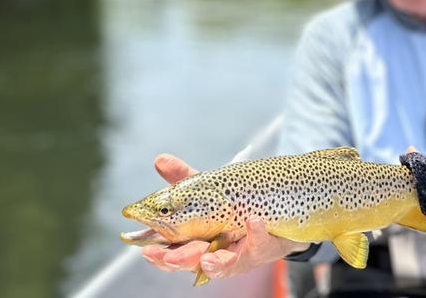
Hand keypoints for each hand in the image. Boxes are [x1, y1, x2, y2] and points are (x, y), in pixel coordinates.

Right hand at [141, 154, 309, 278]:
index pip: (172, 254)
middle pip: (193, 263)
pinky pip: (259, 243)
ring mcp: (238, 253)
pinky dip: (255, 233)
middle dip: (181, 262)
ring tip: (206, 256)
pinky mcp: (261, 248)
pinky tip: (253, 221)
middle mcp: (214, 252)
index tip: (148, 251)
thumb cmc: (234, 204)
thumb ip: (184, 178)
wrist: (277, 208)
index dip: (159, 256)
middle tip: (171, 257)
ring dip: (214, 262)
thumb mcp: (207, 189)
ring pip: (223, 264)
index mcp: (194, 241)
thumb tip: (160, 160)